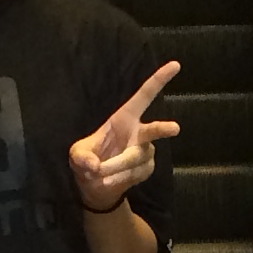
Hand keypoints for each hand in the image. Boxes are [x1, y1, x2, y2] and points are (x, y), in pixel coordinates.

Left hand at [69, 61, 181, 213]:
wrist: (96, 187)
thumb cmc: (87, 161)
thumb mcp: (77, 155)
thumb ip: (82, 158)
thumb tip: (95, 166)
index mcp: (124, 118)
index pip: (144, 96)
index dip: (159, 80)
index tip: (175, 65)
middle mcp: (139, 132)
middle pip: (154, 130)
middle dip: (162, 129)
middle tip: (174, 128)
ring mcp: (146, 151)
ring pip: (134, 159)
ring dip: (114, 168)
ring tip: (100, 174)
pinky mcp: (147, 168)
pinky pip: (135, 173)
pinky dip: (118, 178)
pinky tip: (109, 180)